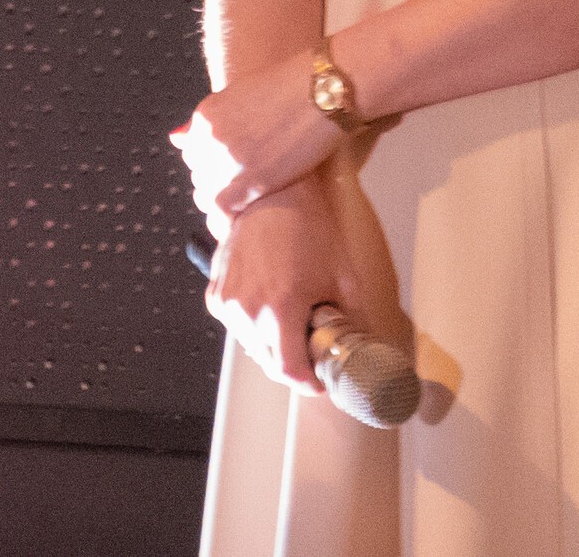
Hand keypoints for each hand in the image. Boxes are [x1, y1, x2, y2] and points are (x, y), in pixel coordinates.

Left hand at [172, 47, 342, 223]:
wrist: (321, 92)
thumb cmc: (287, 86)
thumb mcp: (238, 94)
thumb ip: (209, 119)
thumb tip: (175, 138)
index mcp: (205, 116)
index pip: (191, 151)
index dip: (209, 163)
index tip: (226, 168)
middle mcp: (211, 138)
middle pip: (199, 173)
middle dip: (216, 180)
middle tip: (241, 184)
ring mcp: (230, 161)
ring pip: (208, 193)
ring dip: (222, 199)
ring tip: (245, 199)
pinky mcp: (255, 180)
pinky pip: (224, 208)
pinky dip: (227, 217)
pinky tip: (240, 219)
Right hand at [205, 171, 358, 393]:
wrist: (276, 194)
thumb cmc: (308, 229)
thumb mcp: (344, 278)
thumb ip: (354, 321)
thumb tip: (363, 348)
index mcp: (279, 309)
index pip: (287, 371)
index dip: (308, 382)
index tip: (319, 379)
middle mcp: (246, 309)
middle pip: (268, 362)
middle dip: (292, 363)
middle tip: (311, 348)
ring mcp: (227, 300)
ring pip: (250, 345)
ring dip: (271, 345)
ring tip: (291, 322)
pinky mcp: (216, 289)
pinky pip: (234, 324)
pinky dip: (251, 325)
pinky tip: (269, 306)